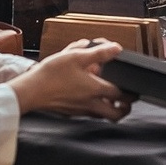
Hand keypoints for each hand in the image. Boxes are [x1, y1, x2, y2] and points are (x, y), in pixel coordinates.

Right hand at [7, 40, 133, 120]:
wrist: (30, 91)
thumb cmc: (51, 74)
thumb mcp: (76, 56)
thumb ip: (99, 53)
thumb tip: (116, 48)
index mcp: (95, 90)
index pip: (122, 96)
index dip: (131, 93)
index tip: (135, 90)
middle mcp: (91, 104)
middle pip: (116, 115)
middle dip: (125, 109)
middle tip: (127, 102)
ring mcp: (81, 111)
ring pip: (102, 116)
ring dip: (109, 109)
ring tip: (109, 98)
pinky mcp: (71, 113)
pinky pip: (88, 114)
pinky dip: (93, 108)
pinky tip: (87, 96)